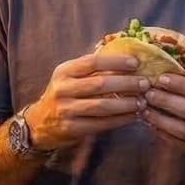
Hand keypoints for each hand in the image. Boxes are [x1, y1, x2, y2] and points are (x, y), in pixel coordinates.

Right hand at [24, 53, 149, 151]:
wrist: (39, 123)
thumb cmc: (63, 95)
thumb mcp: (69, 77)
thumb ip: (91, 68)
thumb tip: (125, 56)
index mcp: (64, 71)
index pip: (92, 62)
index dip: (115, 61)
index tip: (136, 63)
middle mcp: (63, 89)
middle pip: (100, 84)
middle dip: (126, 83)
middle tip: (145, 83)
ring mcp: (66, 110)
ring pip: (102, 106)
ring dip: (126, 104)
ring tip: (142, 101)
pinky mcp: (72, 128)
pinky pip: (101, 124)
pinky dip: (120, 119)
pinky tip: (132, 116)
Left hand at [143, 72, 184, 165]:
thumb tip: (166, 75)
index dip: (178, 84)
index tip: (160, 78)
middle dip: (165, 101)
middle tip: (147, 93)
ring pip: (182, 130)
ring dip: (159, 119)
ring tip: (144, 109)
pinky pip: (180, 144)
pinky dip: (163, 133)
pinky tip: (152, 125)